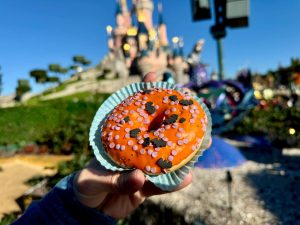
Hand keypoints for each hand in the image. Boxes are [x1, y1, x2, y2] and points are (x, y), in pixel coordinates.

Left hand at [73, 72, 192, 218]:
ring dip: (182, 151)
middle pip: (155, 130)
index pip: (130, 113)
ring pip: (164, 155)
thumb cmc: (85, 186)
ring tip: (201, 144)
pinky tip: (187, 178)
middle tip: (193, 112)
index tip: (153, 75)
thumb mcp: (93, 180)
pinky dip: (174, 182)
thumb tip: (139, 177)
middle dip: (172, 120)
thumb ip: (115, 179)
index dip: (141, 94)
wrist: (88, 210)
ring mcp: (141, 167)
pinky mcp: (146, 186)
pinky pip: (162, 184)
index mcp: (118, 140)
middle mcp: (133, 149)